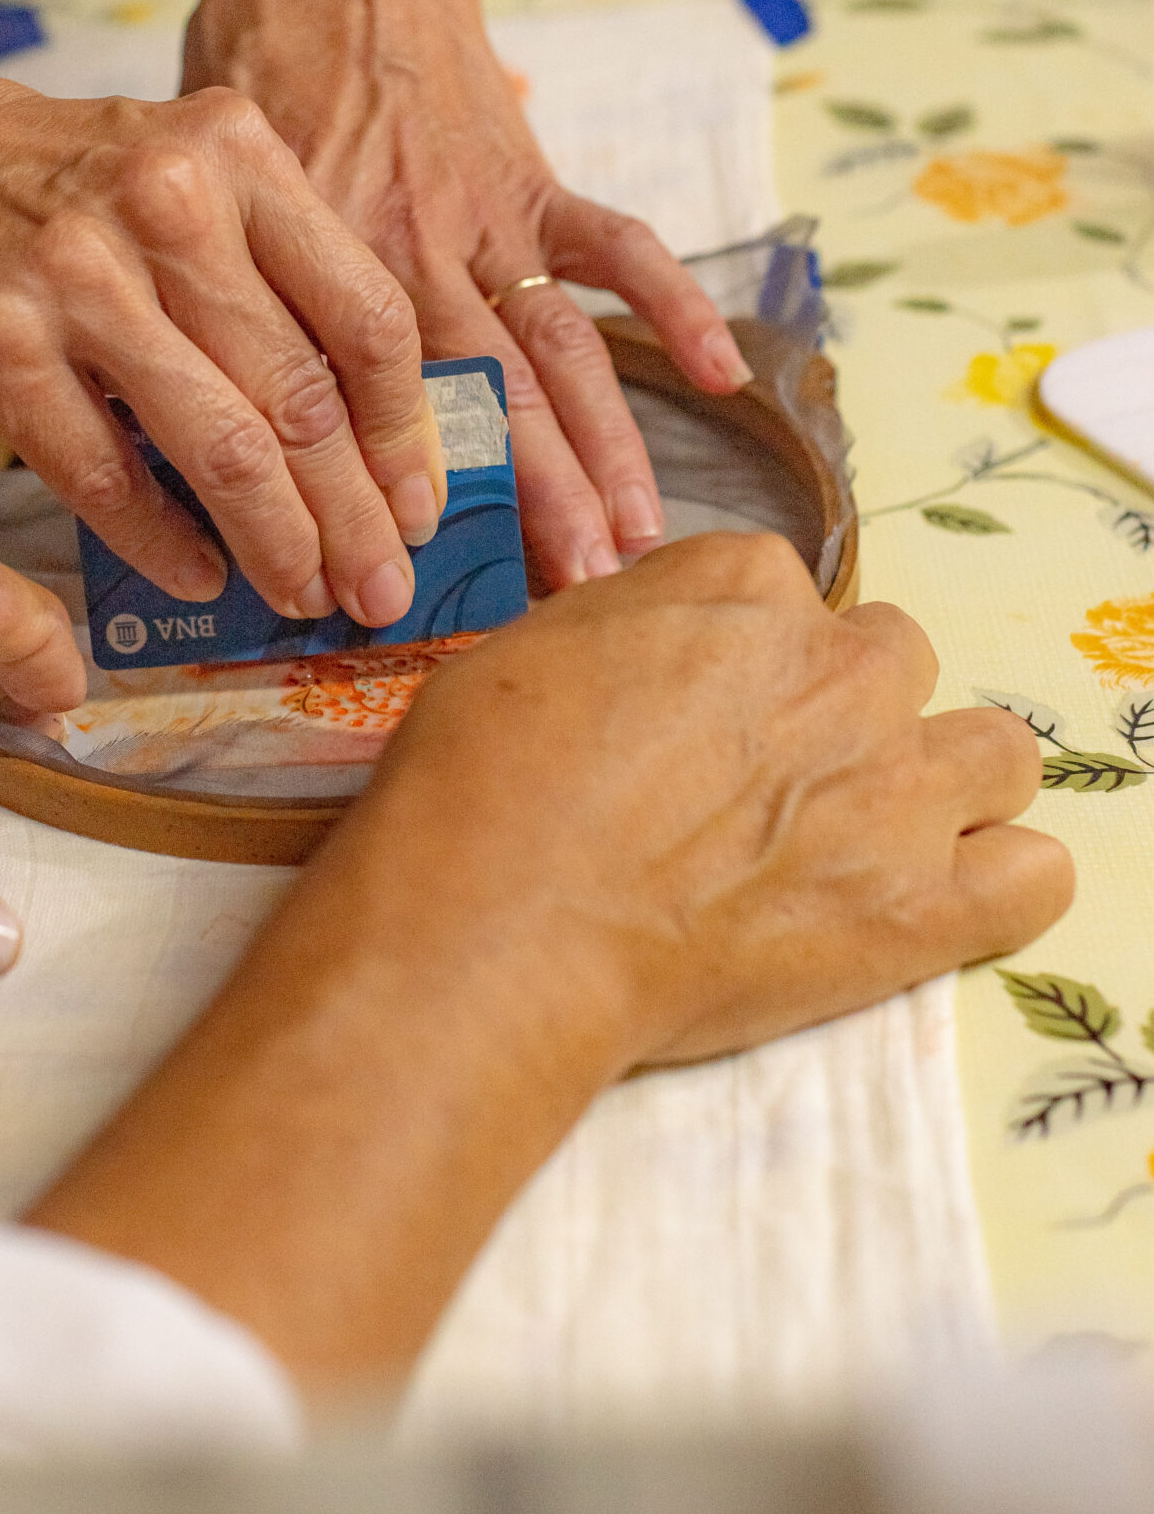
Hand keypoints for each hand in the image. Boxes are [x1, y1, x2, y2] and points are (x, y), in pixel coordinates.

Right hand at [0, 62, 445, 627]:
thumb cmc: (49, 177)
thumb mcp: (183, 172)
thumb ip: (270, 266)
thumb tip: (364, 430)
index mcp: (236, 154)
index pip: (365, 314)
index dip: (405, 431)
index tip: (421, 504)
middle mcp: (167, 204)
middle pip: (303, 396)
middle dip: (356, 517)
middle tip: (381, 591)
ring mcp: (78, 275)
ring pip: (219, 446)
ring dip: (273, 542)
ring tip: (303, 596)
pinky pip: (105, 473)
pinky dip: (160, 540)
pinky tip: (197, 578)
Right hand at [31, 535, 1070, 1385]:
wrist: (496, 927)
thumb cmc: (477, 785)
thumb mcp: (530, 647)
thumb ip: (630, 631)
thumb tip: (655, 651)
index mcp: (743, 587)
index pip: (782, 592)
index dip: (739, 658)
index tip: (696, 712)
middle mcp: (840, 666)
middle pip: (893, 660)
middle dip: (844, 712)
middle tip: (768, 784)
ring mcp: (895, 785)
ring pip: (997, 752)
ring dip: (941, 784)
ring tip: (865, 839)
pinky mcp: (924, 906)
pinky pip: (1035, 874)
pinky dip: (997, 886)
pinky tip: (932, 904)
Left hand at [185, 0, 748, 592]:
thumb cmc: (253, 64)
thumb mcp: (204, 175)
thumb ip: (220, 284)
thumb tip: (189, 397)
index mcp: (319, 262)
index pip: (359, 406)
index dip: (387, 502)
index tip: (399, 581)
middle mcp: (410, 249)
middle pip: (478, 403)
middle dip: (520, 512)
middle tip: (549, 605)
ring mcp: (485, 215)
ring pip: (554, 351)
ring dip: (601, 453)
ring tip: (631, 544)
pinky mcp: (533, 179)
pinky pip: (615, 247)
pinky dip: (672, 306)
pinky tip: (719, 376)